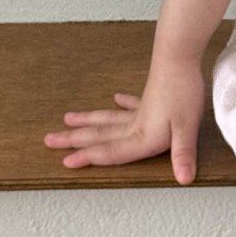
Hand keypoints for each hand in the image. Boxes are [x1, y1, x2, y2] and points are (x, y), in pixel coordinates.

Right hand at [43, 59, 206, 184]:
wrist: (180, 57)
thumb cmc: (184, 92)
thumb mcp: (187, 128)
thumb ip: (183, 154)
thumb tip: (184, 180)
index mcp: (142, 136)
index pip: (110, 151)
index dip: (89, 158)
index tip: (65, 161)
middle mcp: (135, 124)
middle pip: (99, 134)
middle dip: (73, 139)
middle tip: (48, 139)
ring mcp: (141, 110)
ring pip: (108, 118)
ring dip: (87, 120)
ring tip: (67, 119)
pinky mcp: (150, 97)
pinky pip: (131, 104)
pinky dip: (122, 103)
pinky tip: (115, 98)